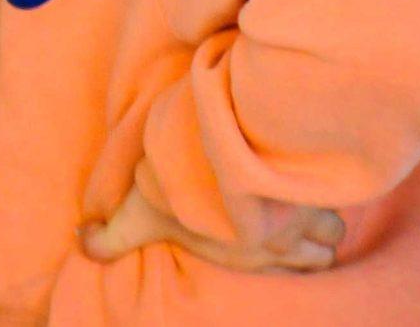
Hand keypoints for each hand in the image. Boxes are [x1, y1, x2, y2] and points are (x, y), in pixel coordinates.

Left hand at [79, 162, 344, 273]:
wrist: (211, 152)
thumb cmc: (175, 194)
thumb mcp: (135, 217)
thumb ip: (108, 237)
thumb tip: (81, 240)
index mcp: (253, 254)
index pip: (300, 267)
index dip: (299, 255)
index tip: (287, 237)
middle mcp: (286, 239)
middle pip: (325, 245)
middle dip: (315, 233)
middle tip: (298, 213)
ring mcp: (304, 208)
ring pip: (334, 219)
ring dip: (324, 207)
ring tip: (308, 189)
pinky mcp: (311, 177)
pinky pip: (338, 185)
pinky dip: (330, 178)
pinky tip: (320, 162)